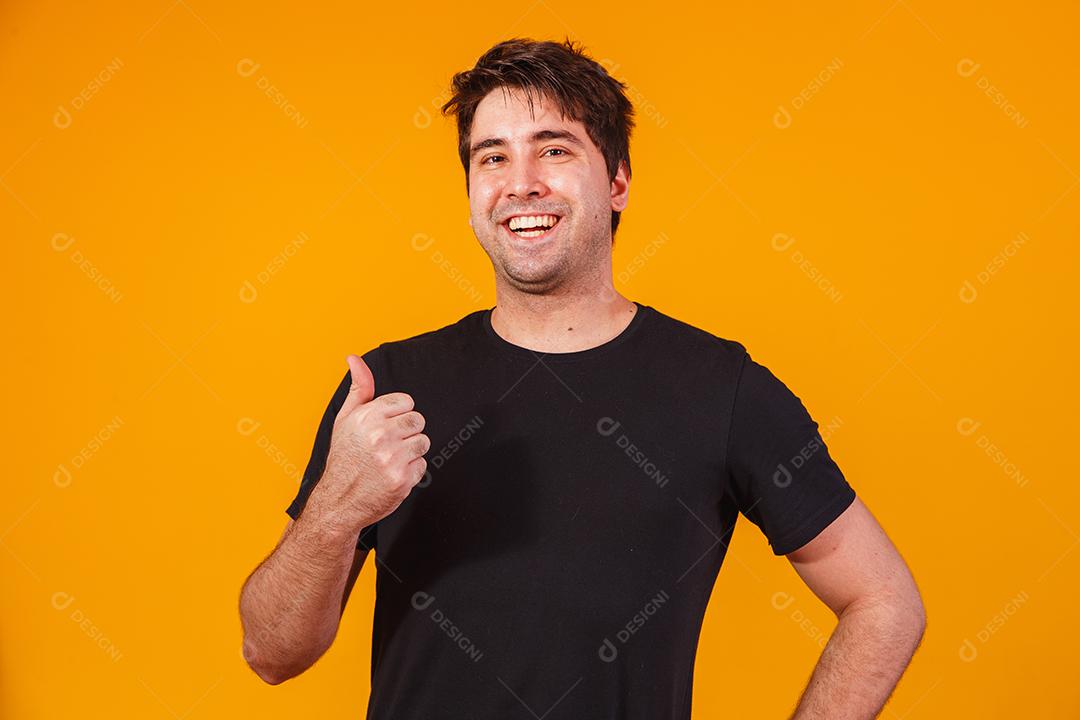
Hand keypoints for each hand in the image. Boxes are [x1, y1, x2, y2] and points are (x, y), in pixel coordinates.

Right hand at [306, 354, 429, 533]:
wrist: (338, 501)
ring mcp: (392, 458)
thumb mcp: (345, 419)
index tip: (387, 426)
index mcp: (367, 417)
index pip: (406, 402)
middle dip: (408, 432)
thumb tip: (354, 358)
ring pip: (424, 442)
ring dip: (411, 451)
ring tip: (391, 459)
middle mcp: (380, 435)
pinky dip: (411, 471)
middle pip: (418, 420)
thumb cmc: (344, 458)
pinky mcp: (403, 479)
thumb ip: (358, 388)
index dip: (398, 414)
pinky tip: (393, 473)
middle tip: (390, 444)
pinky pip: (422, 465)